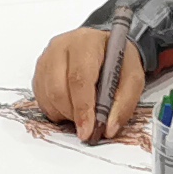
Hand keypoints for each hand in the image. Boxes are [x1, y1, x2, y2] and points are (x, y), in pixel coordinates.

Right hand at [33, 26, 146, 141]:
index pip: (79, 78)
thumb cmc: (117, 60)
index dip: (82, 108)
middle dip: (73, 115)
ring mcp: (46, 58)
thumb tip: (108, 129)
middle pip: (58, 89)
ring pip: (48, 97)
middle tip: (87, 126)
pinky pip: (41, 99)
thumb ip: (124, 102)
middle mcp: (61, 46)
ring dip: (65, 114)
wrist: (103, 47)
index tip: (87, 131)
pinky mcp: (39, 71)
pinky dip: (56, 111)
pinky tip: (71, 107)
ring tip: (82, 112)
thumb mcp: (133, 77)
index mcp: (87, 42)